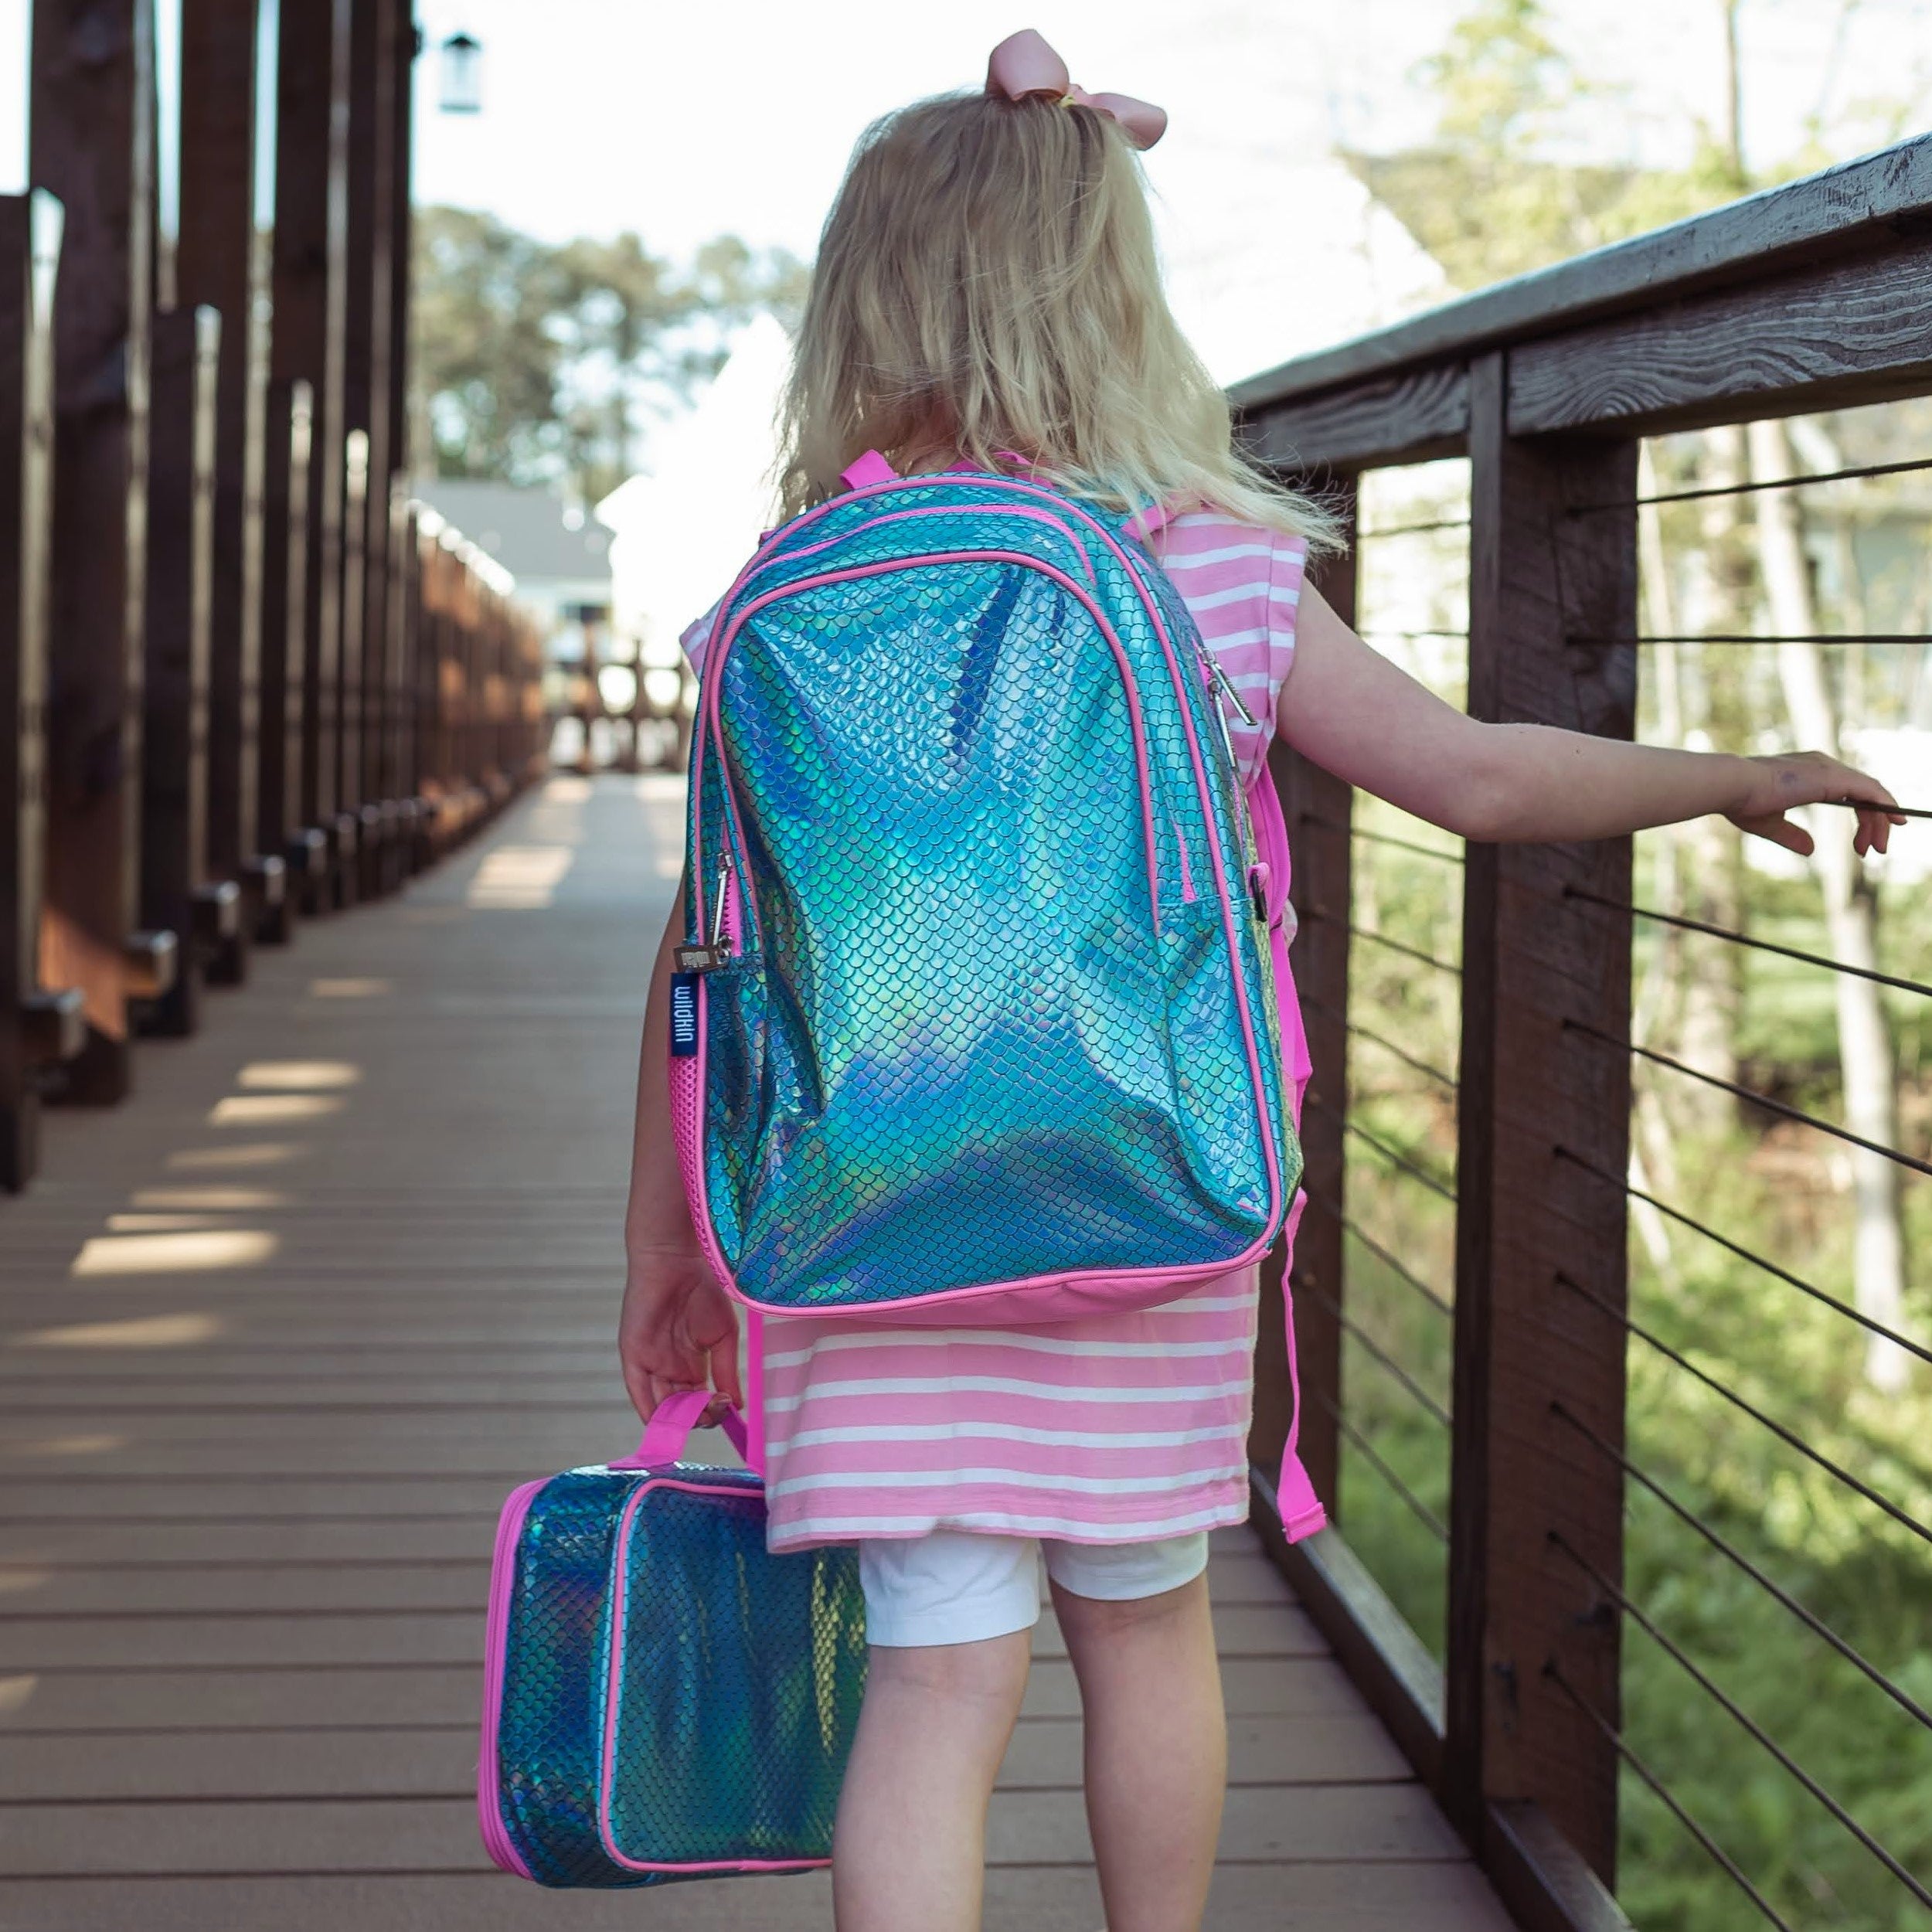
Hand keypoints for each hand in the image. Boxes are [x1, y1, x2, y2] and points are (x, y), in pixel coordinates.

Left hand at [617, 1245, 742, 1426]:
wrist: (677, 1261)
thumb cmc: (703, 1290)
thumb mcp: (723, 1336)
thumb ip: (726, 1371)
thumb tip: (737, 1406)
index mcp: (691, 1364)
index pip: (699, 1401)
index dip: (712, 1411)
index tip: (729, 1411)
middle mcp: (669, 1368)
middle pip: (681, 1409)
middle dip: (699, 1417)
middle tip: (716, 1411)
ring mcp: (650, 1364)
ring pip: (661, 1406)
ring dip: (680, 1418)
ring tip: (700, 1412)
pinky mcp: (633, 1356)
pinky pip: (639, 1392)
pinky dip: (651, 1411)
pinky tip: (667, 1420)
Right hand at [1725, 751, 1903, 857]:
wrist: (1733, 786)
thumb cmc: (1742, 801)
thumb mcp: (1770, 824)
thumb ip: (1792, 835)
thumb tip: (1811, 850)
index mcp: (1808, 773)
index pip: (1848, 793)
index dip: (1862, 817)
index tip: (1864, 841)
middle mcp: (1823, 765)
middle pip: (1863, 794)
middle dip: (1873, 824)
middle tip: (1874, 850)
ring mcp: (1829, 769)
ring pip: (1870, 794)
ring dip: (1880, 822)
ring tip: (1878, 848)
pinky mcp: (1833, 778)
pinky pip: (1871, 791)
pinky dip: (1887, 805)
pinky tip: (1896, 822)